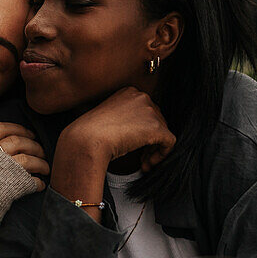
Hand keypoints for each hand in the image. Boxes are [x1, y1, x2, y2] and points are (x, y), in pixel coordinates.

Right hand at [0, 123, 48, 190]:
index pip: (0, 128)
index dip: (17, 128)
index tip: (28, 133)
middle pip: (18, 141)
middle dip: (34, 144)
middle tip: (41, 149)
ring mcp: (0, 171)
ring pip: (27, 159)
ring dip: (40, 163)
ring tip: (46, 168)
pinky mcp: (9, 188)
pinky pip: (30, 181)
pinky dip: (37, 182)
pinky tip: (39, 184)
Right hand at [60, 87, 174, 171]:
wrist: (87, 140)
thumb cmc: (90, 133)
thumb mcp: (108, 119)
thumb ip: (125, 119)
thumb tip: (136, 132)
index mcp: (129, 92)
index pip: (146, 111)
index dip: (142, 130)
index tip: (133, 144)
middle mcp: (142, 97)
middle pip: (157, 120)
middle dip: (150, 140)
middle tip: (140, 157)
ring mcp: (150, 111)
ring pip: (164, 132)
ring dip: (154, 149)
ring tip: (143, 163)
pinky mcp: (156, 128)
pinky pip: (169, 143)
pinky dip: (161, 155)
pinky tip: (146, 165)